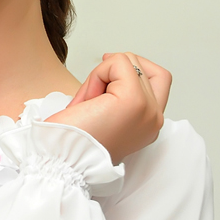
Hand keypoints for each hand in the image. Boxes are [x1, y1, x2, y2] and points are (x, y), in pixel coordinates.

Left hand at [45, 53, 171, 163]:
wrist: (61, 159)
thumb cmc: (71, 141)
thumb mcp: (102, 113)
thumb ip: (116, 92)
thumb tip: (112, 60)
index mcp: (147, 125)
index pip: (158, 79)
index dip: (130, 71)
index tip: (103, 81)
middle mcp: (154, 119)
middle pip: (146, 67)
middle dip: (116, 71)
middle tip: (93, 91)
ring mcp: (148, 110)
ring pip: (130, 62)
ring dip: (102, 74)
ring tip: (88, 101)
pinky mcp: (134, 100)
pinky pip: (120, 62)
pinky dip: (98, 73)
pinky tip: (87, 99)